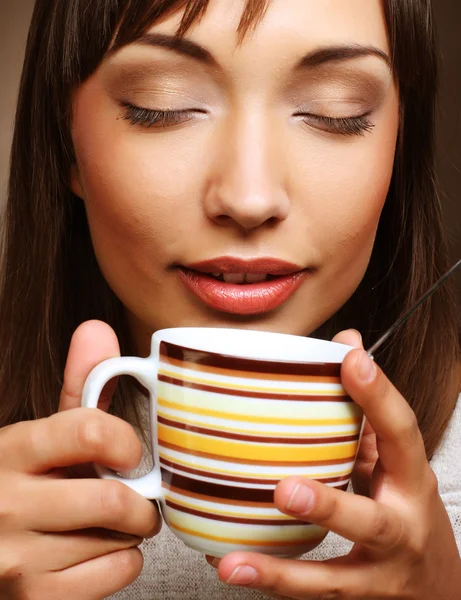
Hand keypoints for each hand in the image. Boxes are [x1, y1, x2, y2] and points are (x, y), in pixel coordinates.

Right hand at [0, 321, 160, 599]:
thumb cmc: (22, 482)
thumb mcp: (39, 433)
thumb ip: (75, 385)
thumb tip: (96, 328)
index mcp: (11, 449)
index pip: (89, 430)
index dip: (127, 441)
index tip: (132, 452)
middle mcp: (7, 502)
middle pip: (113, 499)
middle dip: (140, 499)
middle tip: (137, 495)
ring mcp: (15, 558)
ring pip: (118, 539)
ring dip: (130, 530)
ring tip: (111, 522)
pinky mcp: (30, 598)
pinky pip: (115, 575)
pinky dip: (123, 561)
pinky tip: (101, 551)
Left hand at [209, 329, 460, 598]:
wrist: (441, 592)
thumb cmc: (407, 513)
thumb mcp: (398, 466)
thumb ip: (368, 414)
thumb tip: (347, 345)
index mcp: (410, 483)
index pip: (401, 434)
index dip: (378, 395)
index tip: (350, 359)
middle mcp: (400, 531)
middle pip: (370, 522)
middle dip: (326, 506)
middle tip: (283, 489)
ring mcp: (377, 576)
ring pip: (333, 581)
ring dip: (281, 570)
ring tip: (234, 561)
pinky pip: (309, 598)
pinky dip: (269, 582)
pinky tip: (230, 566)